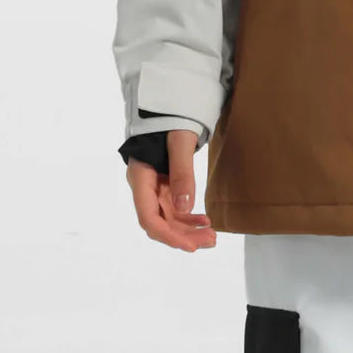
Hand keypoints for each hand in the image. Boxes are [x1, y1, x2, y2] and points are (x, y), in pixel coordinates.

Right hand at [127, 129, 216, 252]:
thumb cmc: (171, 119)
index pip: (148, 217)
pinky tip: (204, 221)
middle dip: (183, 236)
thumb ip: (182, 173)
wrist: (168, 105)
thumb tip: (185, 208)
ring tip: (212, 236)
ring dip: (187, 230)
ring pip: (167, 218)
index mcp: (140, 177)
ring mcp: (153, 187)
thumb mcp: (180, 142)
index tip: (190, 246)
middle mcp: (143, 187)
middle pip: (159, 222)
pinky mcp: (163, 184)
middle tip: (211, 241)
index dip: (168, 235)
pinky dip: (187, 217)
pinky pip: (173, 208)